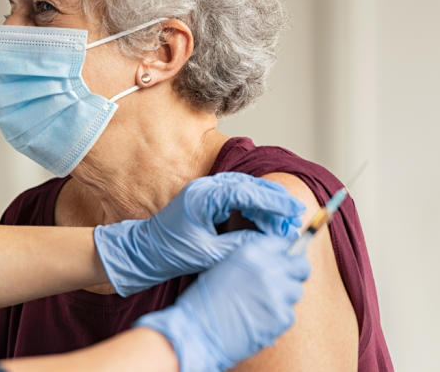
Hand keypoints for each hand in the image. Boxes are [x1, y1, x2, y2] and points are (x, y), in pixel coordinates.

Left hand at [94, 172, 303, 295]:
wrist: (144, 252)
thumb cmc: (170, 253)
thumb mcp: (209, 254)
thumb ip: (240, 245)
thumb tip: (269, 242)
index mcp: (203, 197)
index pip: (246, 192)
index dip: (273, 201)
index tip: (293, 210)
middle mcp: (205, 187)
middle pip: (249, 186)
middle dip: (274, 201)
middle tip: (295, 215)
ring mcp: (205, 190)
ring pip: (245, 189)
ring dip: (265, 203)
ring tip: (285, 219)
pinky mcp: (206, 198)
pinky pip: (236, 196)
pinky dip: (253, 206)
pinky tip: (265, 219)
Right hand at [135, 235, 310, 371]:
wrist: (197, 330)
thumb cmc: (205, 301)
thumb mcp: (226, 266)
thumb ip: (253, 260)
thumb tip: (278, 260)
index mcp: (251, 252)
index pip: (284, 244)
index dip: (287, 253)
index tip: (286, 260)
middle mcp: (268, 269)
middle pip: (301, 265)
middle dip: (295, 273)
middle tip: (285, 282)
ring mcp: (277, 293)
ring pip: (296, 291)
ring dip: (284, 297)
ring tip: (262, 305)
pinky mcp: (281, 317)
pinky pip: (290, 314)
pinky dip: (278, 318)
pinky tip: (259, 319)